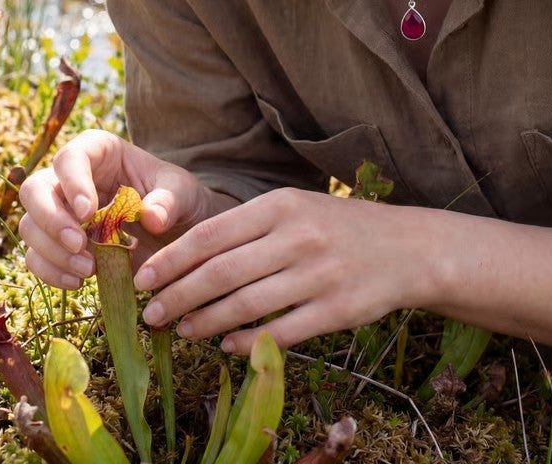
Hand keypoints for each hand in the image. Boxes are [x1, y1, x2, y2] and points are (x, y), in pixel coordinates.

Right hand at [17, 129, 236, 288]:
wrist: (176, 230)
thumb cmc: (176, 198)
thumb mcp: (182, 192)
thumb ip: (168, 200)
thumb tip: (152, 218)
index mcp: (98, 151)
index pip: (70, 157)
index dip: (72, 183)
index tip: (89, 212)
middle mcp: (70, 178)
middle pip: (34, 190)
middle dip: (51, 220)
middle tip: (79, 243)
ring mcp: (60, 211)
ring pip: (30, 226)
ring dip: (52, 251)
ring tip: (89, 269)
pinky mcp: (58, 243)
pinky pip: (36, 257)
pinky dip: (51, 271)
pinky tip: (79, 281)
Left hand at [132, 189, 436, 354]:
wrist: (407, 247)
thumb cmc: (338, 226)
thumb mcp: (295, 208)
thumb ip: (247, 229)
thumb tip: (191, 260)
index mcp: (280, 205)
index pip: (211, 234)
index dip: (172, 259)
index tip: (144, 279)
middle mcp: (297, 236)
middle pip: (221, 272)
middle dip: (178, 295)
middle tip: (151, 314)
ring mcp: (319, 274)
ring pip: (246, 305)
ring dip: (206, 322)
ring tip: (182, 331)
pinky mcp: (338, 310)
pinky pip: (281, 331)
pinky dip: (247, 341)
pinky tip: (227, 345)